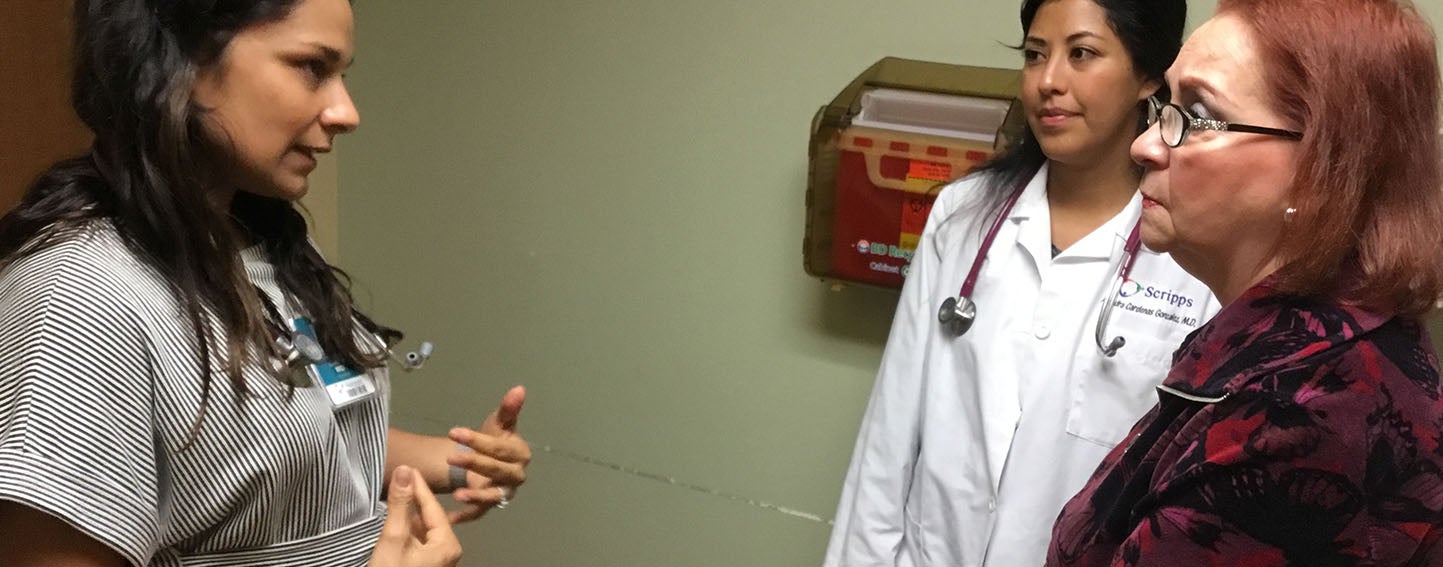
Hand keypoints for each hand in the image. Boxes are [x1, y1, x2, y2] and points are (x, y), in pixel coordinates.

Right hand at [369, 466, 461, 566]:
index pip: (433, 507)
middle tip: (401, 479)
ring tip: (397, 496)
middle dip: (415, 500)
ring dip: (410, 515)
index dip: (419, 485)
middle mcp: (449, 551)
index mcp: (449, 544)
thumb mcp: (394, 537)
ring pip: (425, 530)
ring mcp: (440, 561)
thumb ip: (400, 504)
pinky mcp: (428, 566)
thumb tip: (404, 470)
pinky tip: (398, 521)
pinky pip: (421, 542)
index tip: (407, 467)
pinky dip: (410, 530)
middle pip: (430, 518)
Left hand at [446, 385, 531, 522]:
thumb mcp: (499, 423)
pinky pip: (479, 512)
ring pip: (492, 495)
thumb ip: (508, 409)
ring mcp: (504, 492)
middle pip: (496, 470)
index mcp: (520, 453)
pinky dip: (466, 516)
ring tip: (457, 494)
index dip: (478, 440)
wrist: (489, 459)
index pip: (499, 447)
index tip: (453, 432)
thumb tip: (519, 389)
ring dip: (476, 495)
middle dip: (474, 463)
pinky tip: (449, 517)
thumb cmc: (495, 439)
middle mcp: (516, 475)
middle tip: (449, 457)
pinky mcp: (491, 505)